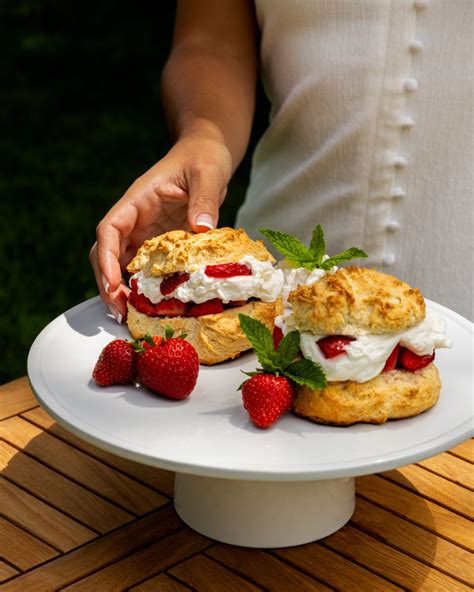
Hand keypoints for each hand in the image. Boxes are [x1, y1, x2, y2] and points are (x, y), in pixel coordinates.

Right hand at [89, 134, 231, 320]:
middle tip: (120, 312)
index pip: (110, 230)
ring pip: (120, 265)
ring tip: (131, 317)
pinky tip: (150, 307)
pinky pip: (143, 268)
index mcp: (137, 200)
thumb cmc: (203, 158)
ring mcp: (144, 233)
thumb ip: (204, 199)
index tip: (113, 284)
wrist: (206, 156)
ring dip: (121, 290)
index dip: (107, 258)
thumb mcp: (207, 174)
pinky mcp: (157, 244)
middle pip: (106, 253)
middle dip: (107, 283)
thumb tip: (202, 228)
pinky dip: (142, 288)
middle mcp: (135, 220)